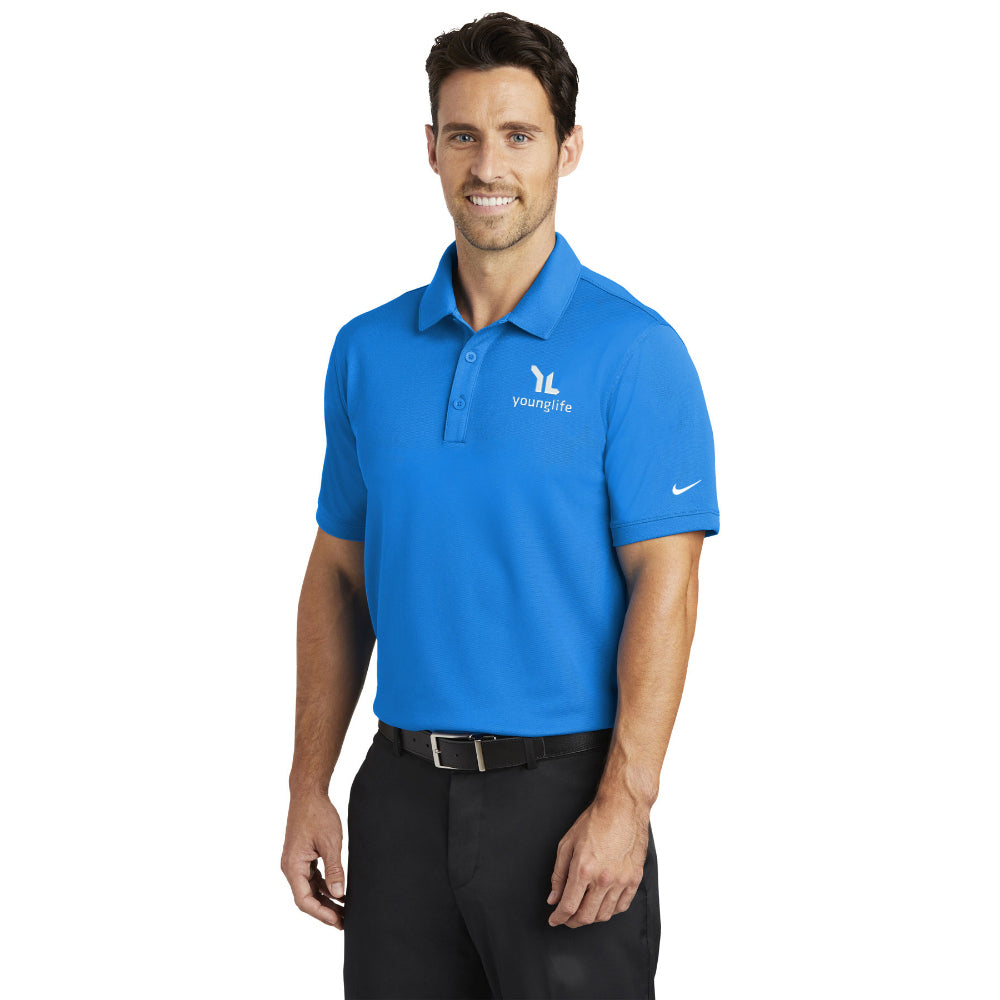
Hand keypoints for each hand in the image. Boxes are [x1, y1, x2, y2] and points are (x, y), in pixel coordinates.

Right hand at [280, 792, 346, 928]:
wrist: (308, 793)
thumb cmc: (318, 814)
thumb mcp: (331, 843)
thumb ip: (334, 870)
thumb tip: (338, 894)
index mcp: (293, 866)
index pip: (304, 900)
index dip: (321, 913)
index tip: (338, 921)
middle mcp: (290, 867)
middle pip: (306, 898)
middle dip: (324, 911)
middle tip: (344, 922)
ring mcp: (295, 862)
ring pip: (309, 889)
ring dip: (325, 900)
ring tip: (344, 911)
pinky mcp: (302, 857)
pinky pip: (311, 878)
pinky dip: (324, 887)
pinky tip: (339, 893)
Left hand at [546, 797, 649, 927]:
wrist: (623, 808)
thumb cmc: (594, 821)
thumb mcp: (567, 843)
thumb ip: (558, 874)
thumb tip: (554, 898)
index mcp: (583, 869)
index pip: (568, 906)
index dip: (558, 917)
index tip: (554, 919)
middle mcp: (603, 878)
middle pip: (586, 916)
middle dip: (572, 922)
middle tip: (566, 918)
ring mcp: (621, 880)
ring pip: (604, 915)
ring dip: (591, 918)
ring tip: (583, 911)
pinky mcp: (635, 879)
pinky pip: (622, 906)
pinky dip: (610, 911)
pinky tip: (601, 904)